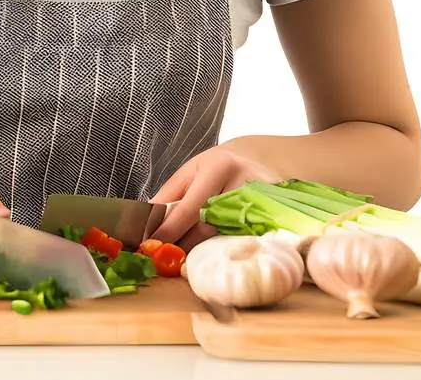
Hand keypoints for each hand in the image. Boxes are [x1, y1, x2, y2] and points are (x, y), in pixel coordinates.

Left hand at [148, 146, 279, 248]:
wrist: (257, 162)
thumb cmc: (216, 169)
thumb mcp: (189, 173)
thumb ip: (168, 196)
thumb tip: (147, 224)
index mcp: (219, 167)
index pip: (189, 209)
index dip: (168, 231)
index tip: (151, 247)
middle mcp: (244, 183)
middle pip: (208, 228)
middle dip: (183, 245)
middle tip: (166, 256)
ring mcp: (263, 203)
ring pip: (225, 239)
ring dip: (203, 252)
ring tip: (187, 256)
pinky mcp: (273, 218)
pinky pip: (242, 242)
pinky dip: (224, 250)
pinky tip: (214, 254)